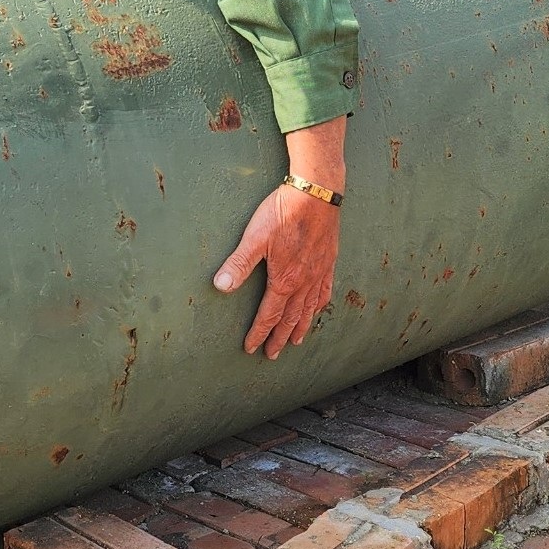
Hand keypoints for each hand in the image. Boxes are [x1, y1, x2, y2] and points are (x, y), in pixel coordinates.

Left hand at [213, 115, 346, 358]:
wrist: (317, 193)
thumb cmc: (283, 212)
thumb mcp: (255, 237)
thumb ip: (238, 264)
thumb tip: (220, 287)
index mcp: (284, 280)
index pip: (269, 315)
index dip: (259, 333)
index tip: (252, 348)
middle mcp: (304, 282)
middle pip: (290, 318)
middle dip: (279, 337)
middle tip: (273, 354)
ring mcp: (319, 272)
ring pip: (309, 308)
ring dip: (300, 326)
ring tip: (296, 341)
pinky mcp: (329, 260)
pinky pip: (325, 291)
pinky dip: (320, 305)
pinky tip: (318, 309)